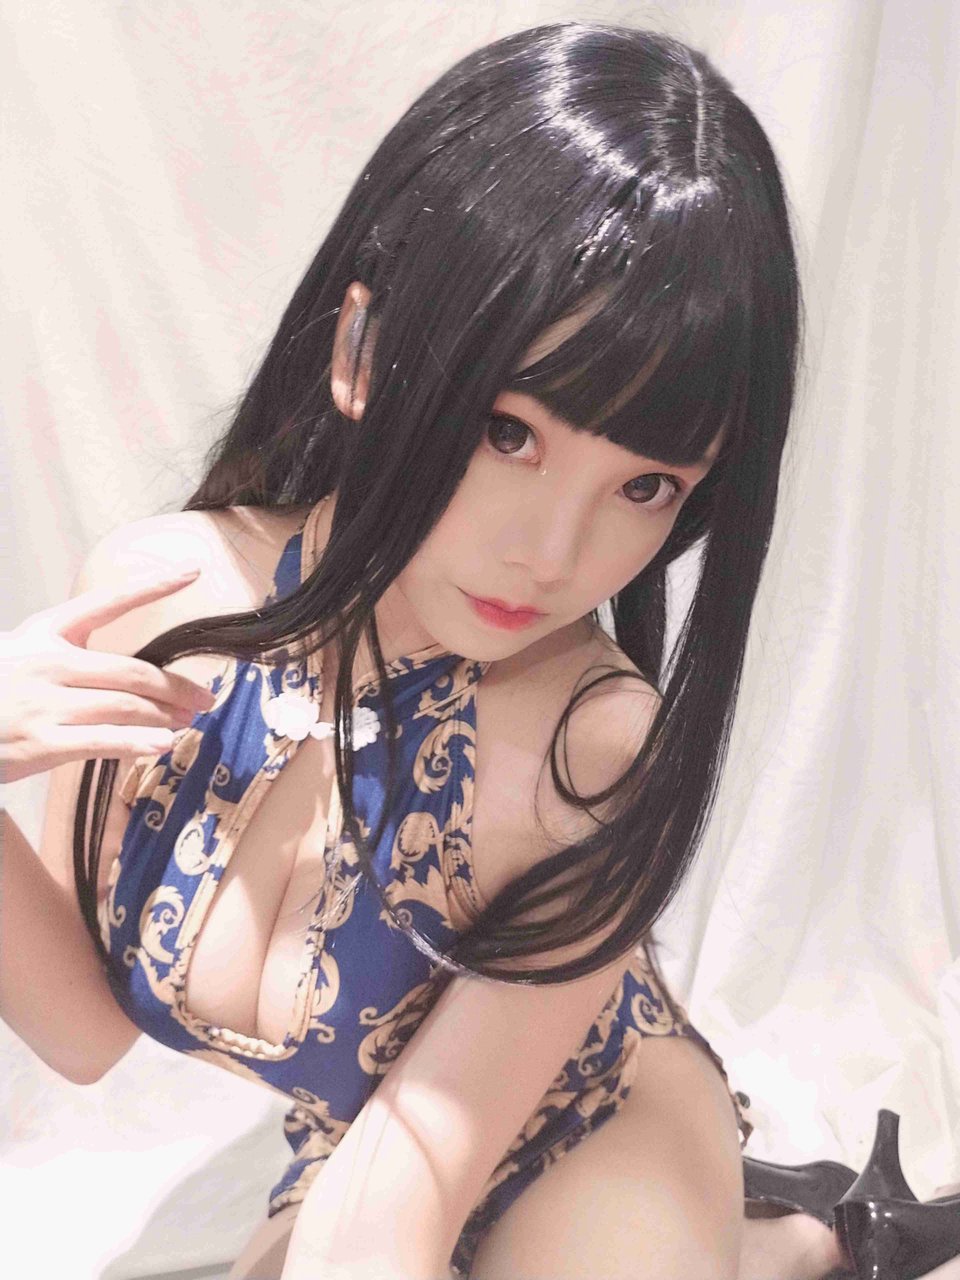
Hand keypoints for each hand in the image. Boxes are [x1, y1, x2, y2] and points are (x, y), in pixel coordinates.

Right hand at [0, 569, 216, 782]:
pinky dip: (138, 743)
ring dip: (165, 715)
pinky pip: (103, 740)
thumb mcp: (24, 654)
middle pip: (132, 670)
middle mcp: (48, 661)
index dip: (154, 586)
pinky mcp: (42, 741)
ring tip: (188, 722)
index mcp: (46, 631)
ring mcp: (45, 702)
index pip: (109, 601)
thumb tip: (135, 675)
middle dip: (176, 685)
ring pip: (124, 705)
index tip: (192, 571)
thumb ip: (72, 654)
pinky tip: (162, 745)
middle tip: (205, 697)